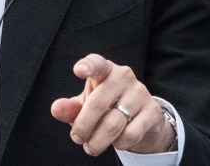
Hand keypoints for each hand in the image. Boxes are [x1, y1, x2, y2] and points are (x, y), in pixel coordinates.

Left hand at [50, 54, 175, 155]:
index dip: (88, 66)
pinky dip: (119, 143)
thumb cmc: (106, 106)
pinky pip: (131, 134)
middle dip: (83, 126)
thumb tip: (56, 109)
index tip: (78, 70)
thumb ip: (70, 108)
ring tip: (91, 147)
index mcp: (104, 69)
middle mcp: (123, 76)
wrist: (140, 119)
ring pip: (113, 123)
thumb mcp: (85, 105)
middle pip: (98, 104)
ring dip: (98, 141)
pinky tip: (116, 142)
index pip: (96, 63)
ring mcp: (140, 92)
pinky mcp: (152, 111)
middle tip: (77, 139)